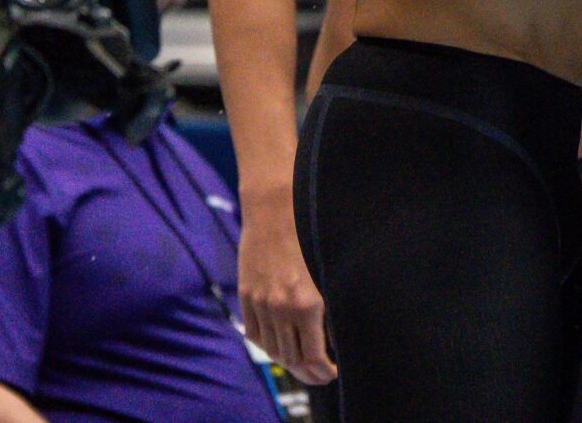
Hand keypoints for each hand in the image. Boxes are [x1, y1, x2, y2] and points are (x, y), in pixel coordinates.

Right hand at [239, 190, 337, 385]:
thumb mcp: (328, 271)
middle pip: (292, 357)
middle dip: (308, 371)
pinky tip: (278, 345)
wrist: (274, 207)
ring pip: (272, 348)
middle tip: (320, 375)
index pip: (313, 355)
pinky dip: (266, 344)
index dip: (323, 370)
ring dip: (287, 361)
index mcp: (307, 303)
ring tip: (301, 364)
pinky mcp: (247, 294)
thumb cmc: (310, 232)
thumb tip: (334, 336)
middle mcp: (281, 307)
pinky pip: (254, 332)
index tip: (332, 372)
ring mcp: (261, 302)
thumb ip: (330, 306)